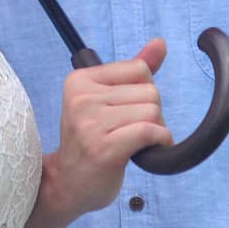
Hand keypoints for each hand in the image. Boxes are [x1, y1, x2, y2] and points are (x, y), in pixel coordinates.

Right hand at [46, 39, 172, 217]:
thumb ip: (133, 70)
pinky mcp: (105, 148)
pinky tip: (147, 150)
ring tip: (134, 143)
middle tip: (130, 131)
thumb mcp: (107, 100)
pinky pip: (151, 131)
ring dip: (155, 130)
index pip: (139, 68)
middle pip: (149, 90)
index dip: (144, 91)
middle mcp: (82, 98)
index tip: (126, 111)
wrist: (69, 184)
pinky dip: (160, 141)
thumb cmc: (91, 141)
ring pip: (153, 111)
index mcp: (79, 80)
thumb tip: (160, 43)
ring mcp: (91, 123)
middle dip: (151, 112)